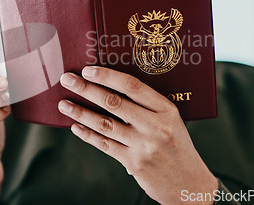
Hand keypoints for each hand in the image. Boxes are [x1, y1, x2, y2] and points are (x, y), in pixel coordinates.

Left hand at [58, 66, 217, 204]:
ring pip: (105, 124)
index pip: (132, 86)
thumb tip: (113, 86)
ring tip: (64, 104)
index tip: (88, 70)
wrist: (189, 183)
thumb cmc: (177, 146)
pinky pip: (105, 145)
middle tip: (67, 80)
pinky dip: (88, 135)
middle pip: (114, 103)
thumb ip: (148, 105)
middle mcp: (155, 126)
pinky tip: (75, 127)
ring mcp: (143, 145)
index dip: (107, 76)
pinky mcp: (134, 163)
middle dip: (86, 89)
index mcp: (166, 109)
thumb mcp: (172, 120)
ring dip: (80, 112)